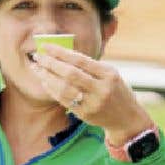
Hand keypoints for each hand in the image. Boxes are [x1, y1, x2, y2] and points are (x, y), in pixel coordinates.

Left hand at [30, 44, 153, 136]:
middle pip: (70, 74)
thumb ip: (91, 66)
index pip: (81, 60)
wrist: (127, 118)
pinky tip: (45, 82)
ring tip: (37, 69)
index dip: (60, 52)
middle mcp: (102, 88)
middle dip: (50, 63)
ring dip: (47, 77)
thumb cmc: (116, 91)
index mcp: (109, 74)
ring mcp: (94, 103)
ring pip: (64, 88)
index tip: (46, 46)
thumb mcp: (111, 75)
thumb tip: (62, 54)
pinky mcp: (86, 114)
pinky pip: (64, 100)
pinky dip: (52, 90)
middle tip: (38, 57)